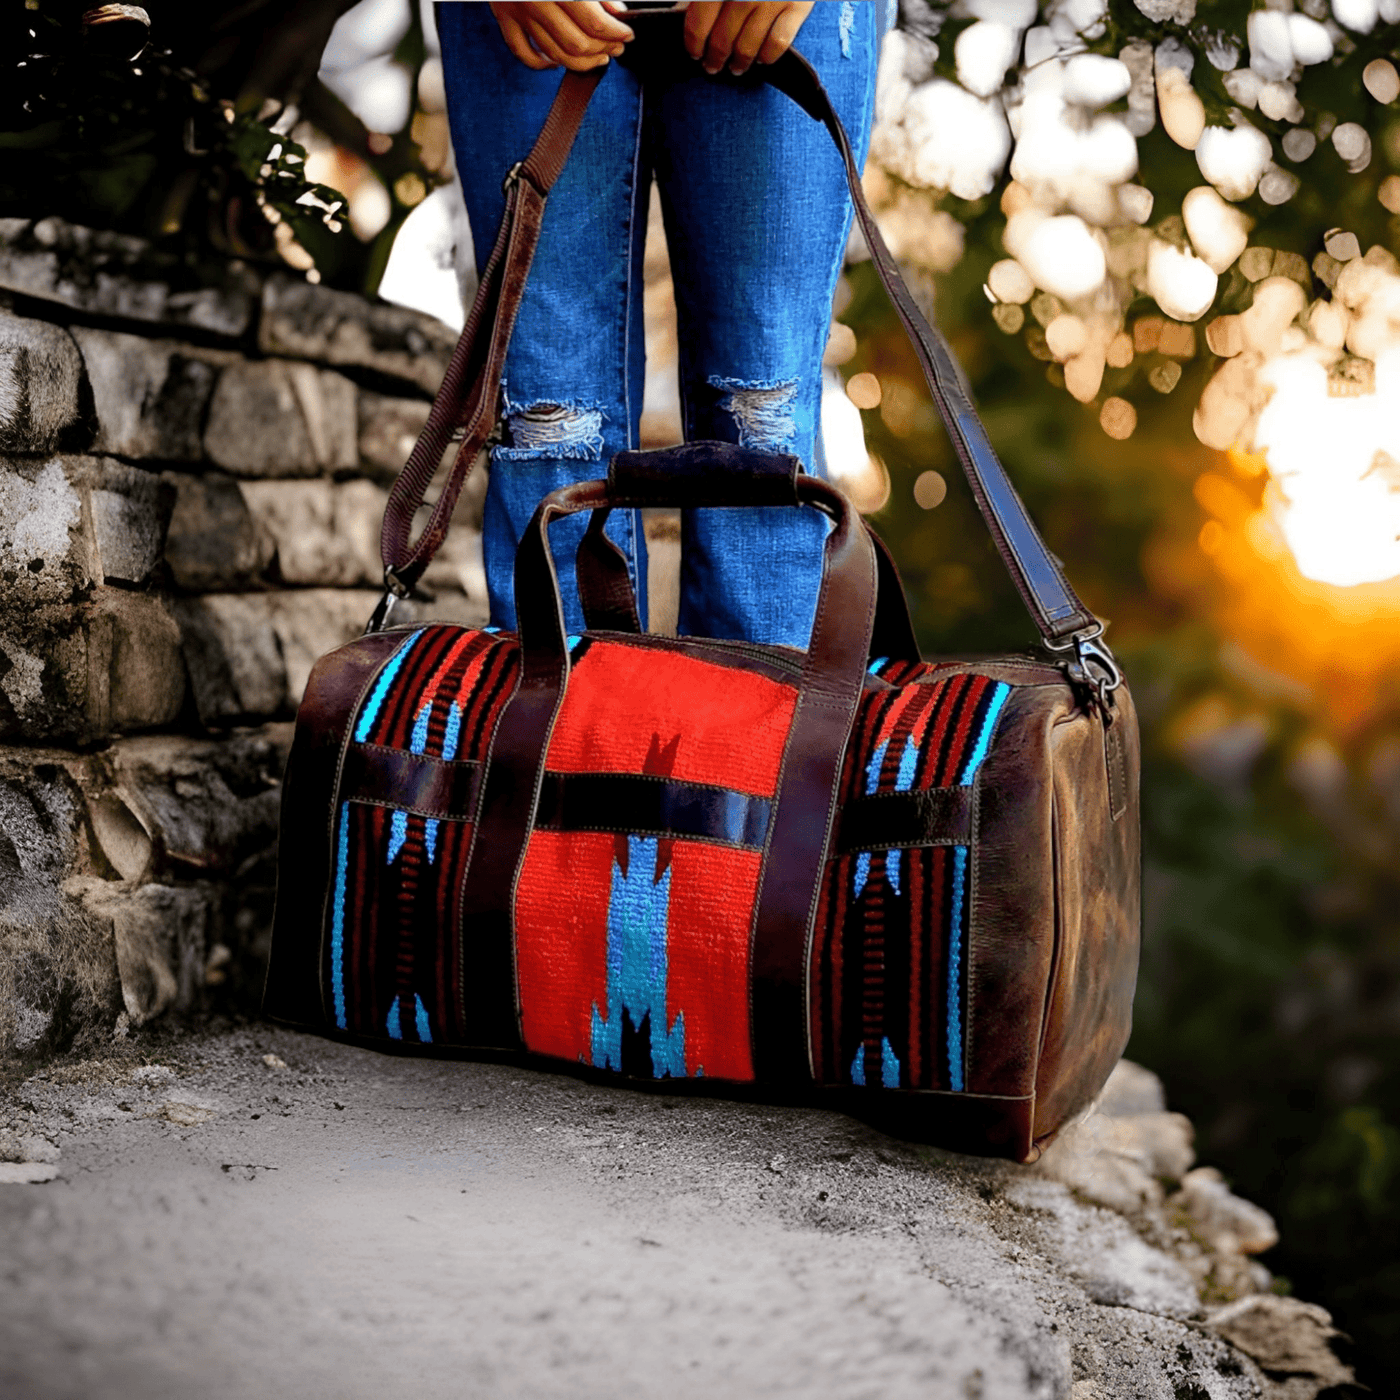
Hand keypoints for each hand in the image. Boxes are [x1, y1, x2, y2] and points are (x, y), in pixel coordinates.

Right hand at [489, 2, 634, 71]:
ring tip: (599, 58)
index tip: (628, 34)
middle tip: (617, 48)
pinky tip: (558, 62)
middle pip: (576, 43)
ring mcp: (518, 12)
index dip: (616, 33)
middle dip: (602, 50)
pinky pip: (523, 53)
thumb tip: (616, 13)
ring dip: (581, 63)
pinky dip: (542, 64)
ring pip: (554, 54)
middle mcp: (536, 1)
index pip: (595, 23)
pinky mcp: (504, 16)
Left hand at [683, 2, 814, 75]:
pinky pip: (778, 43)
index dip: (694, 44)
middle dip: (715, 59)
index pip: (698, 23)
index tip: (694, 53)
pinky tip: (762, 58)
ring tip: (736, 67)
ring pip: (748, 47)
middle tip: (713, 66)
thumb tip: (681, 12)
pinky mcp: (797, 6)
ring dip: (740, 63)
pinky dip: (768, 56)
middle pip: (722, 40)